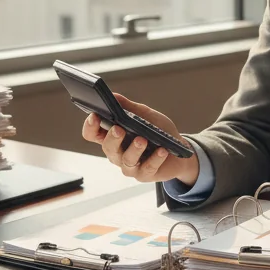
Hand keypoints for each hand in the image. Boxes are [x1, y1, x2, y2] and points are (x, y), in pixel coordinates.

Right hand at [81, 93, 200, 186]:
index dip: (90, 126)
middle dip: (112, 138)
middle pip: (108, 147)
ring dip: (134, 149)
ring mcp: (130, 166)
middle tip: (119, 129)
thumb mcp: (144, 115)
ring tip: (142, 139)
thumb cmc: (158, 131)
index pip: (92, 134)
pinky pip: (148, 168)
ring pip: (127, 160)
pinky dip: (155, 158)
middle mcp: (117, 153)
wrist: (179, 151)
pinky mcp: (145, 174)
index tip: (95, 115)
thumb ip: (129, 107)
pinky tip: (162, 150)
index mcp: (112, 137)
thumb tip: (113, 95)